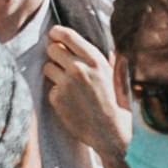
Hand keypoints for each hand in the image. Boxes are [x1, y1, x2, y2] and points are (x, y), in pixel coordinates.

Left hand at [39, 12, 125, 167]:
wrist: (111, 134)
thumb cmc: (117, 105)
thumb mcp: (119, 79)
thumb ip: (114, 61)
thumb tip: (114, 47)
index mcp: (95, 60)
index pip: (68, 36)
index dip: (57, 33)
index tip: (54, 34)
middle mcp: (78, 69)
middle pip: (52, 49)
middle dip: (55, 53)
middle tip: (62, 62)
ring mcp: (66, 84)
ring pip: (47, 67)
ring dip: (54, 72)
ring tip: (68, 83)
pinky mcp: (57, 99)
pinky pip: (50, 88)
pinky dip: (57, 92)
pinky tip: (70, 101)